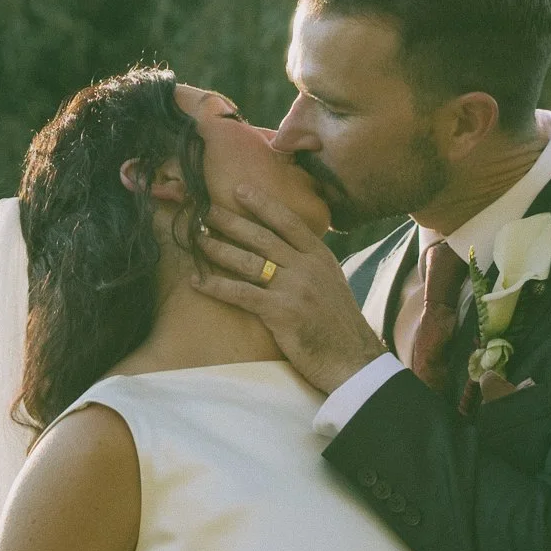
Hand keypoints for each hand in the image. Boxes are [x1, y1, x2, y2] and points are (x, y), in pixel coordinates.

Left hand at [188, 185, 381, 394]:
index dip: (263, 204)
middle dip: (231, 221)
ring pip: (248, 261)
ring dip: (218, 249)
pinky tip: (197, 282)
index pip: (288, 222)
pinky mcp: (281, 312)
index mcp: (320, 257)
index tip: (240, 189)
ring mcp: (294, 288)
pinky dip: (216, 286)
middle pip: (262, 237)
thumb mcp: (332, 284)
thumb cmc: (338, 326)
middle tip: (206, 211)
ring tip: (196, 240)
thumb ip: (310, 265)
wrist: (353, 360)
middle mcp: (307, 267)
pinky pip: (241, 294)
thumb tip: (288, 251)